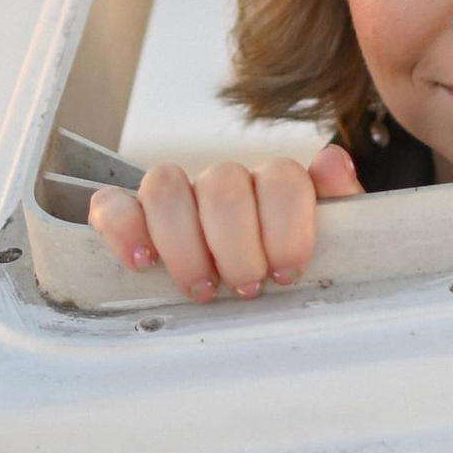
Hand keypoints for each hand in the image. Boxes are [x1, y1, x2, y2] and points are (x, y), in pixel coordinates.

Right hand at [87, 142, 364, 298]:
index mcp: (273, 186)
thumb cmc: (286, 272)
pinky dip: (123, 228)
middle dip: (235, 244)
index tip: (287, 272)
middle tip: (246, 288)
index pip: (281, 177)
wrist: (250, 290)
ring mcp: (176, 198)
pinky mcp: (130, 218)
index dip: (285, 225)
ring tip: (201, 289)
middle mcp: (223, 184)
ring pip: (165, 186)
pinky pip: (111, 204)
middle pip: (222, 183)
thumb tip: (334, 163)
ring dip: (183, 242)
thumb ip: (340, 204)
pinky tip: (142, 263)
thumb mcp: (329, 246)